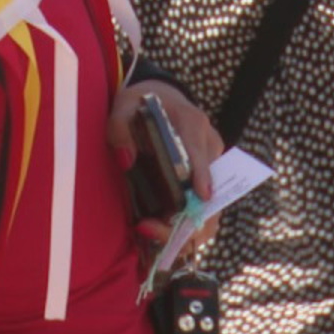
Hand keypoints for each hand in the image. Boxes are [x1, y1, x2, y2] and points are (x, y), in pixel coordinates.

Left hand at [107, 77, 225, 250]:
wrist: (161, 98)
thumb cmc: (141, 103)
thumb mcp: (123, 106)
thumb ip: (119, 128)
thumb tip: (126, 161)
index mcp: (192, 122)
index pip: (200, 151)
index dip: (201, 175)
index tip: (200, 196)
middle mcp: (209, 144)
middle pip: (212, 185)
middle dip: (190, 214)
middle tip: (152, 227)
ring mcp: (212, 163)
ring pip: (214, 203)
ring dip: (190, 225)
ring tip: (153, 235)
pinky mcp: (208, 176)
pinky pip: (206, 206)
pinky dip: (189, 222)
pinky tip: (163, 232)